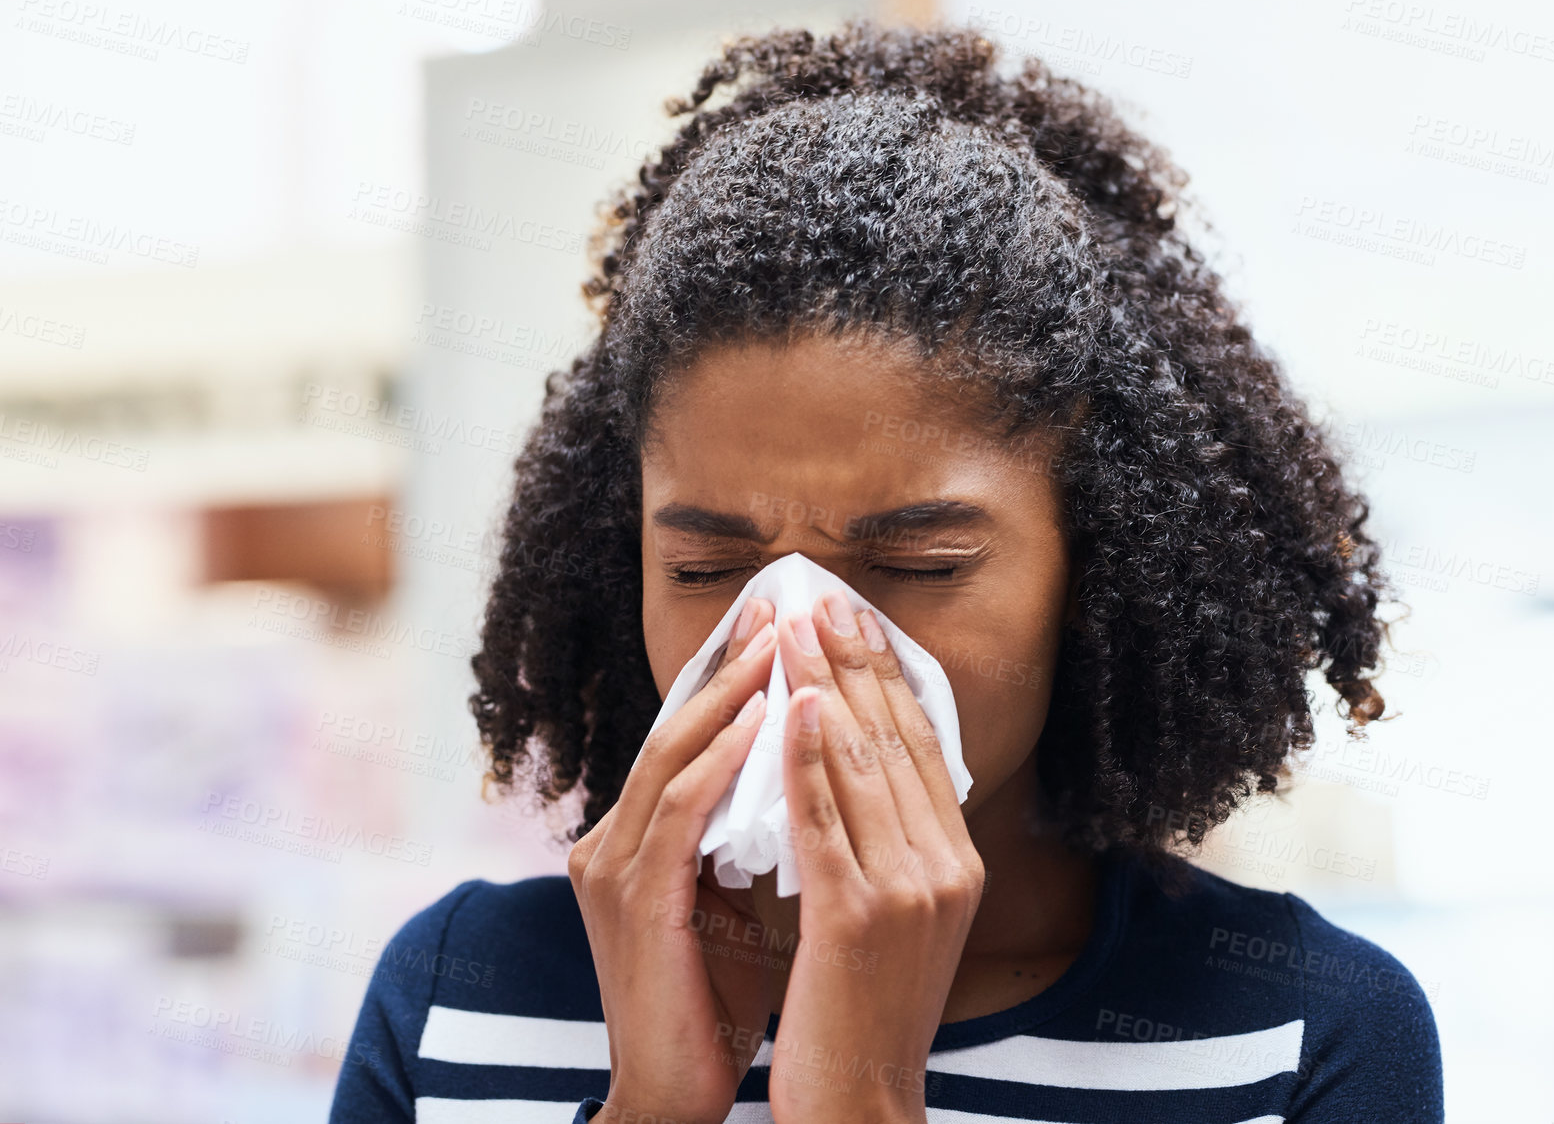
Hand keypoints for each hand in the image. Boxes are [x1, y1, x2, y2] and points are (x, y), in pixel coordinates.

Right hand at [570, 598, 782, 1123]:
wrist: (676, 1092)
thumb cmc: (717, 1001)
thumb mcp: (738, 900)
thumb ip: (755, 836)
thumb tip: (816, 775)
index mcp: (635, 840)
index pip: (687, 739)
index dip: (732, 678)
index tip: (786, 627)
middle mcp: (611, 841)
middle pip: (674, 729)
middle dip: (731, 663)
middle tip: (783, 604)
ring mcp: (613, 867)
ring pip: (673, 755)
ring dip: (730, 693)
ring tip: (781, 641)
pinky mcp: (632, 899)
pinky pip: (678, 810)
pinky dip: (718, 759)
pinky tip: (761, 721)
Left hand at [767, 592, 985, 1123]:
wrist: (861, 1101)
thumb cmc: (864, 1011)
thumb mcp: (897, 918)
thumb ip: (888, 845)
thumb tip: (853, 766)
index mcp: (958, 864)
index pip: (923, 749)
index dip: (888, 679)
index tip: (856, 624)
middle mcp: (946, 868)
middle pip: (897, 742)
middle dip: (856, 663)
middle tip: (822, 600)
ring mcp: (909, 891)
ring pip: (863, 766)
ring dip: (824, 687)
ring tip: (795, 630)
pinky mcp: (858, 916)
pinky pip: (827, 818)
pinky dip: (806, 758)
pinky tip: (789, 708)